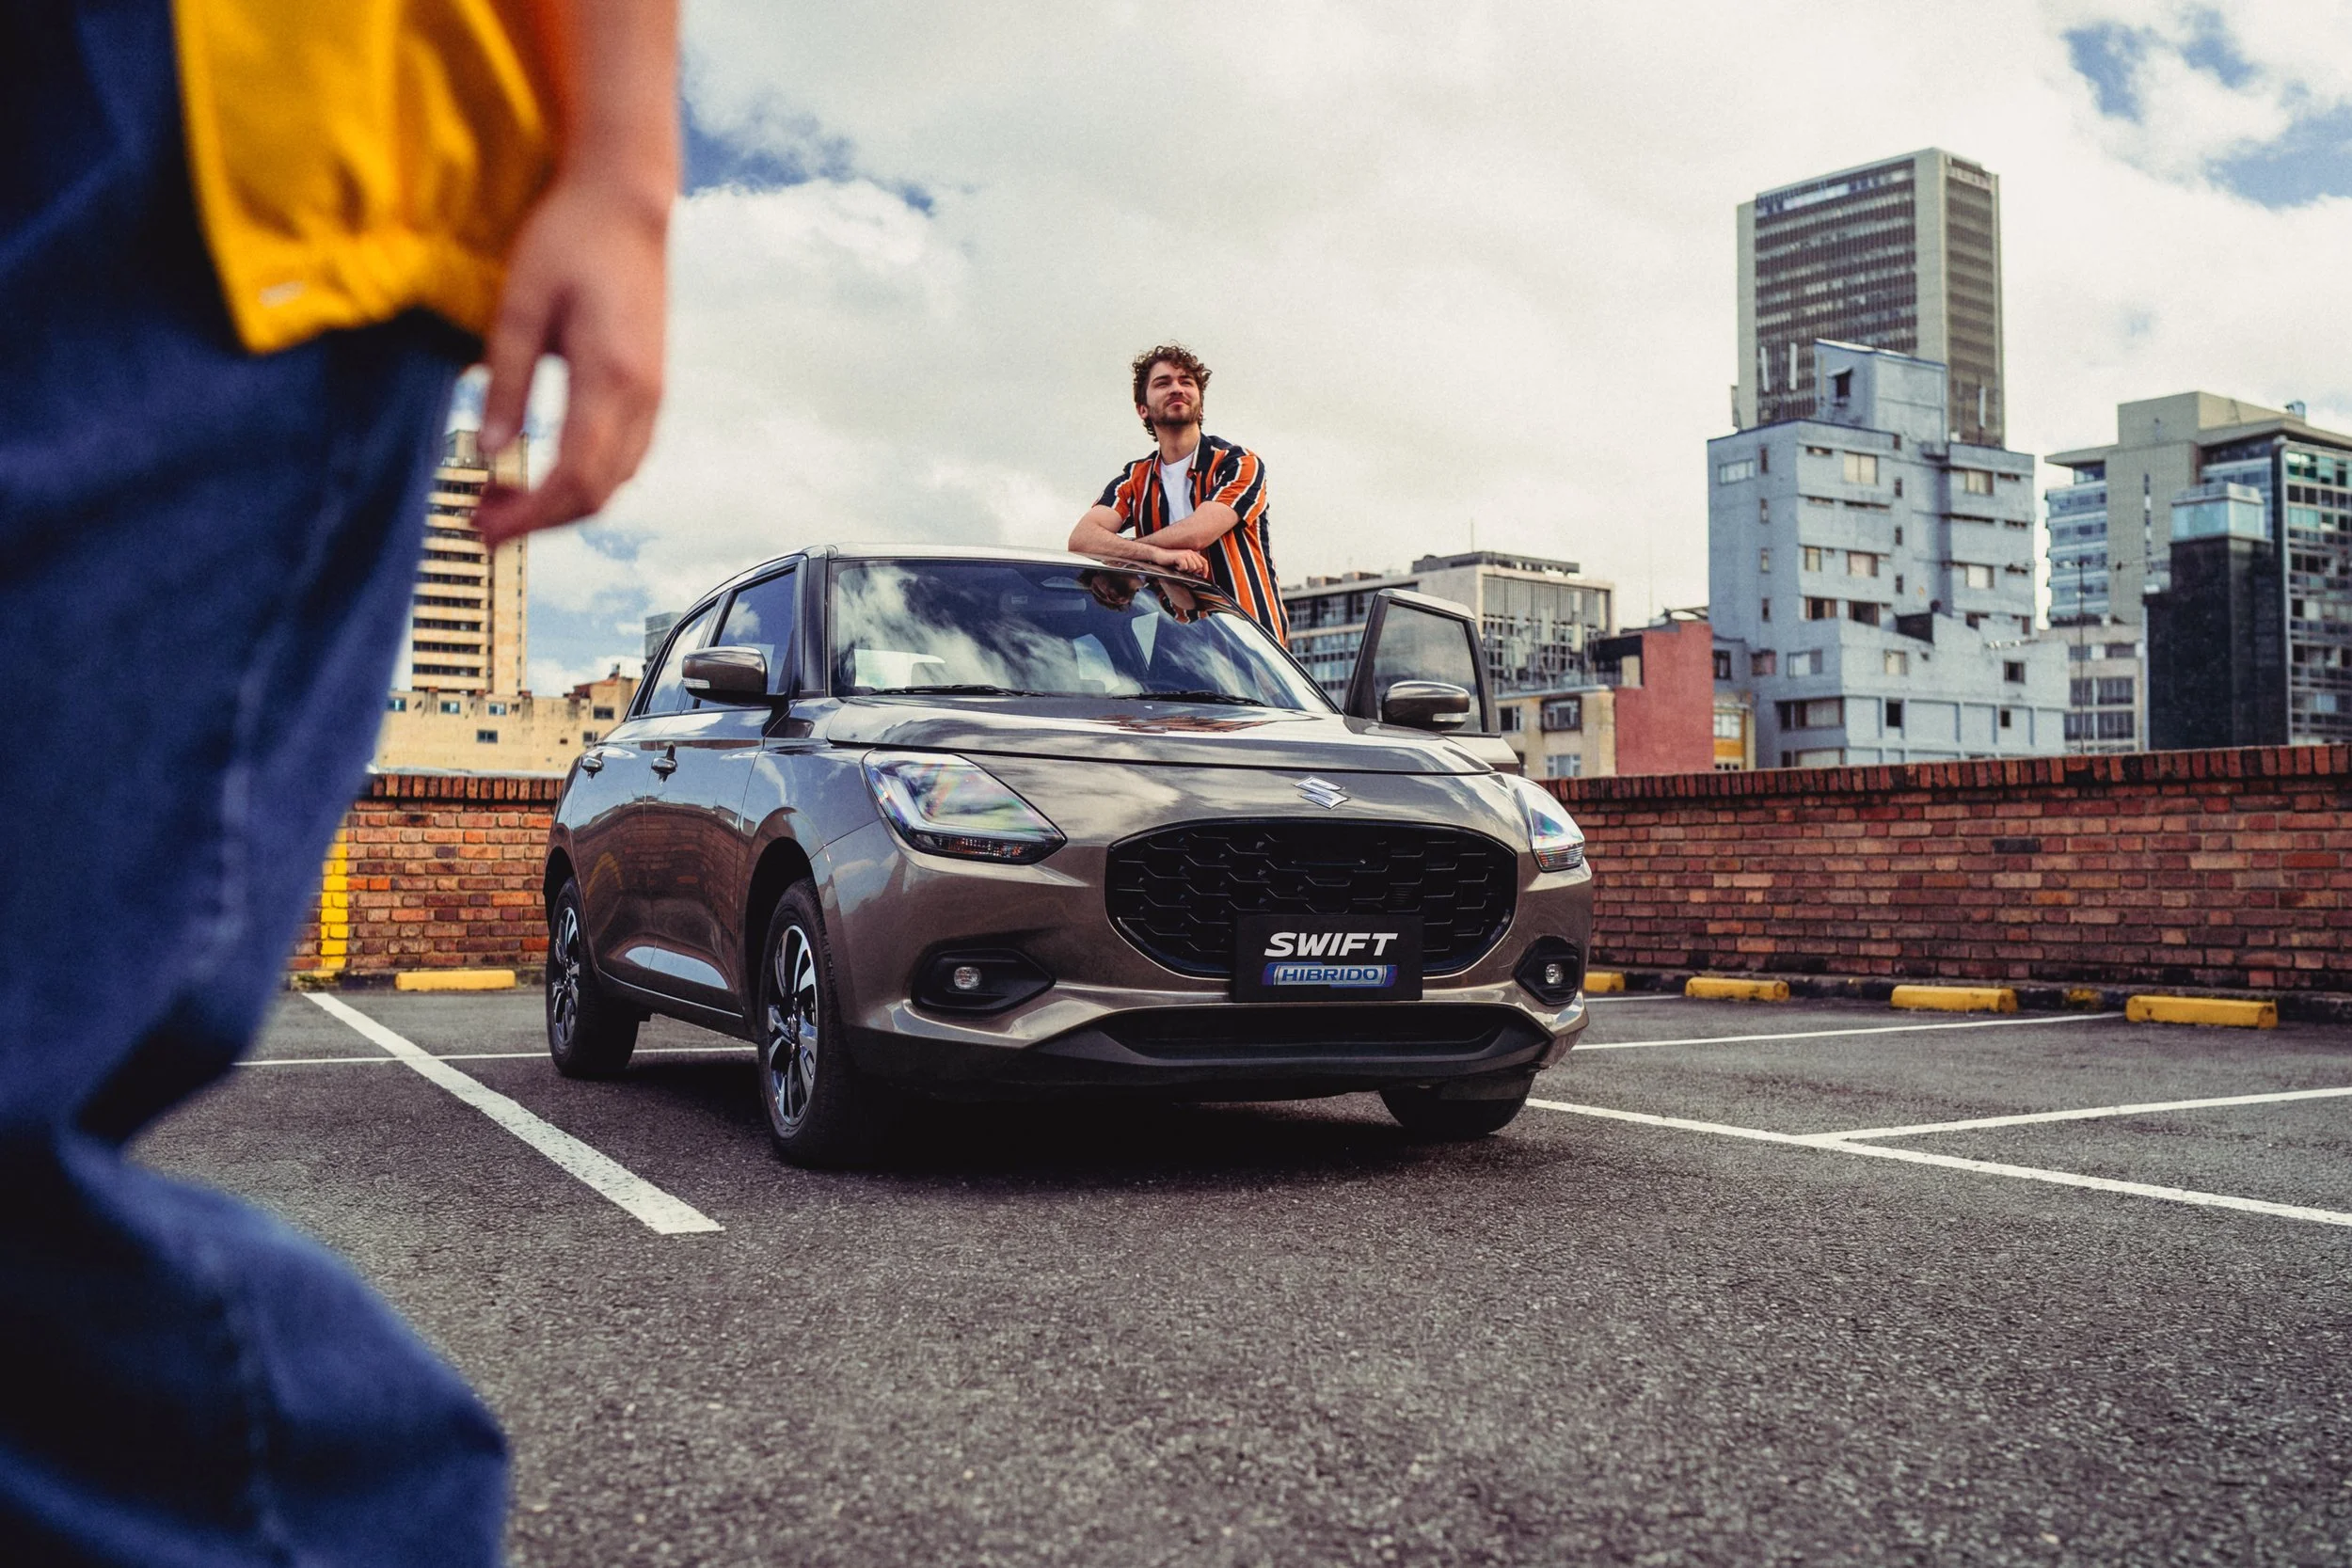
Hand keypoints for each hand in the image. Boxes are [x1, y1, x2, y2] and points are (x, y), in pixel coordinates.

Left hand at [474, 173, 668, 544]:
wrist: (626, 203)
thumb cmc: (568, 240)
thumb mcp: (521, 305)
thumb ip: (507, 382)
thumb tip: (488, 452)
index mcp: (610, 378)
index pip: (573, 478)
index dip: (527, 516)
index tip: (480, 528)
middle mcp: (643, 397)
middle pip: (597, 492)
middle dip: (538, 520)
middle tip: (480, 521)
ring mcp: (654, 395)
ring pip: (615, 481)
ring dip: (561, 503)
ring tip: (504, 497)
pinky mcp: (651, 388)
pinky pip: (625, 457)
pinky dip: (585, 478)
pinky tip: (544, 468)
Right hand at [1161, 547, 1211, 577]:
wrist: (1158, 555)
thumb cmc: (1169, 560)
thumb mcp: (1182, 562)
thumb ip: (1191, 566)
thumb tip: (1198, 574)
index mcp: (1192, 553)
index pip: (1204, 562)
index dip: (1205, 570)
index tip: (1203, 576)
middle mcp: (1190, 553)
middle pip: (1199, 567)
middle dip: (1192, 572)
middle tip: (1183, 571)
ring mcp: (1186, 554)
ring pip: (1192, 568)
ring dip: (1185, 571)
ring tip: (1178, 568)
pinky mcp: (1180, 557)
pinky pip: (1185, 568)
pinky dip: (1180, 569)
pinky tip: (1175, 566)